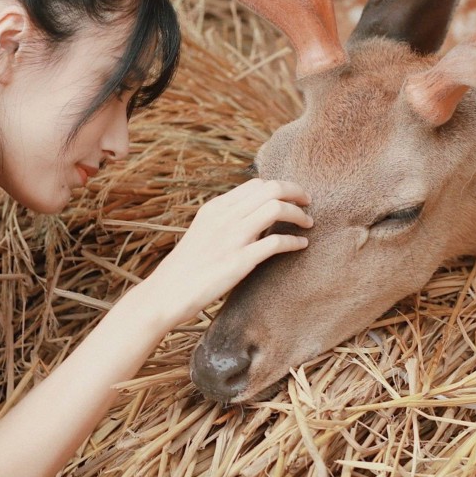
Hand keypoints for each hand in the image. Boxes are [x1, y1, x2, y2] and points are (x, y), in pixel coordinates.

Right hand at [151, 178, 311, 325]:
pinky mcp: (239, 261)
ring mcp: (232, 238)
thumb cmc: (186, 266)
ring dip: (299, 213)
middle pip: (270, 189)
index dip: (279, 187)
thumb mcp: (202, 232)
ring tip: (308, 222)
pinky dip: (294, 241)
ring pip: (276, 208)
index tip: (292, 197)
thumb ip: (224, 220)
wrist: (167, 292)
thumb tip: (252, 216)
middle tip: (308, 203)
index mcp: (214, 208)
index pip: (255, 184)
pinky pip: (276, 243)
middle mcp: (223, 217)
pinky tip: (302, 245)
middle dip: (296, 192)